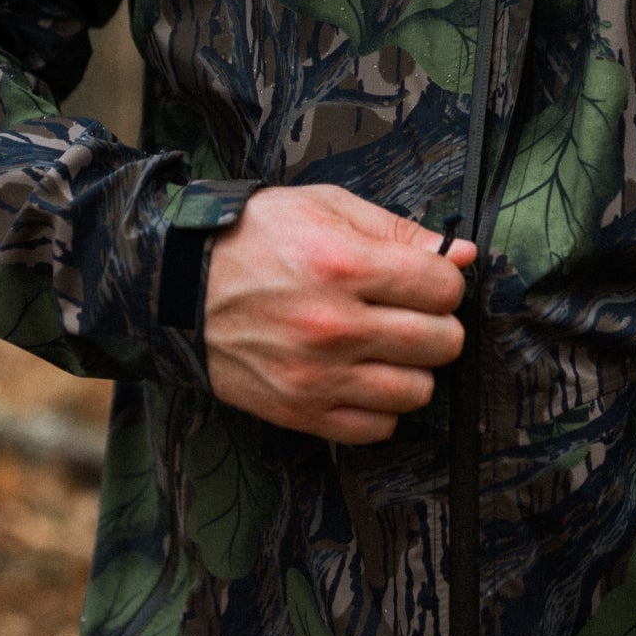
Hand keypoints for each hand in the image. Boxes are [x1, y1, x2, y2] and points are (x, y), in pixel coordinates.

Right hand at [203, 184, 476, 443]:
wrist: (176, 284)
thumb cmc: (254, 237)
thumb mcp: (326, 207)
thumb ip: (398, 230)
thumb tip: (460, 255)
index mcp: (343, 266)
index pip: (443, 288)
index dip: (443, 280)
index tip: (425, 278)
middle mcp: (333, 326)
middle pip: (441, 342)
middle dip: (437, 322)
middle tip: (410, 310)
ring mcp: (316, 377)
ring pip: (417, 391)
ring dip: (412, 367)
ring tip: (386, 344)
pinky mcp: (299, 412)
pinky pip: (377, 429)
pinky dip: (381, 406)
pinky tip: (362, 375)